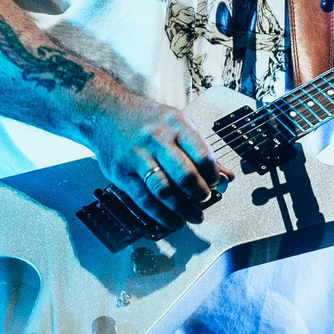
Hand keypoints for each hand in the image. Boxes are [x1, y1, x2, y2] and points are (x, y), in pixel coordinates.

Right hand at [79, 92, 227, 228]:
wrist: (106, 113)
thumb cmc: (147, 120)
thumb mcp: (177, 125)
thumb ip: (201, 151)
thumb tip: (227, 177)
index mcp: (176, 124)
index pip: (202, 154)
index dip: (213, 175)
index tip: (216, 184)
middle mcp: (157, 139)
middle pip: (185, 174)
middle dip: (200, 193)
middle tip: (205, 199)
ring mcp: (137, 156)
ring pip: (164, 190)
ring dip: (183, 208)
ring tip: (194, 215)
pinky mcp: (121, 173)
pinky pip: (144, 199)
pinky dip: (162, 215)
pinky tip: (174, 220)